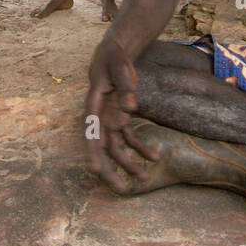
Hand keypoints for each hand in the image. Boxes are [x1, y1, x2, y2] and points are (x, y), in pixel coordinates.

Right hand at [85, 40, 157, 191]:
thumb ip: (126, 87)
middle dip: (110, 170)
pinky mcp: (120, 119)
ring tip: (143, 178)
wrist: (114, 55)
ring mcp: (109, 120)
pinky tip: (154, 157)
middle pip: (102, 148)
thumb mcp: (121, 68)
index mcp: (93, 105)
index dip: (92, 151)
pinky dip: (139, 148)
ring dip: (127, 164)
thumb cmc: (115, 60)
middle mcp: (99, 117)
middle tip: (121, 189)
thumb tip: (131, 108)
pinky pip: (128, 139)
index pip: (91, 132)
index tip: (94, 170)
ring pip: (115, 149)